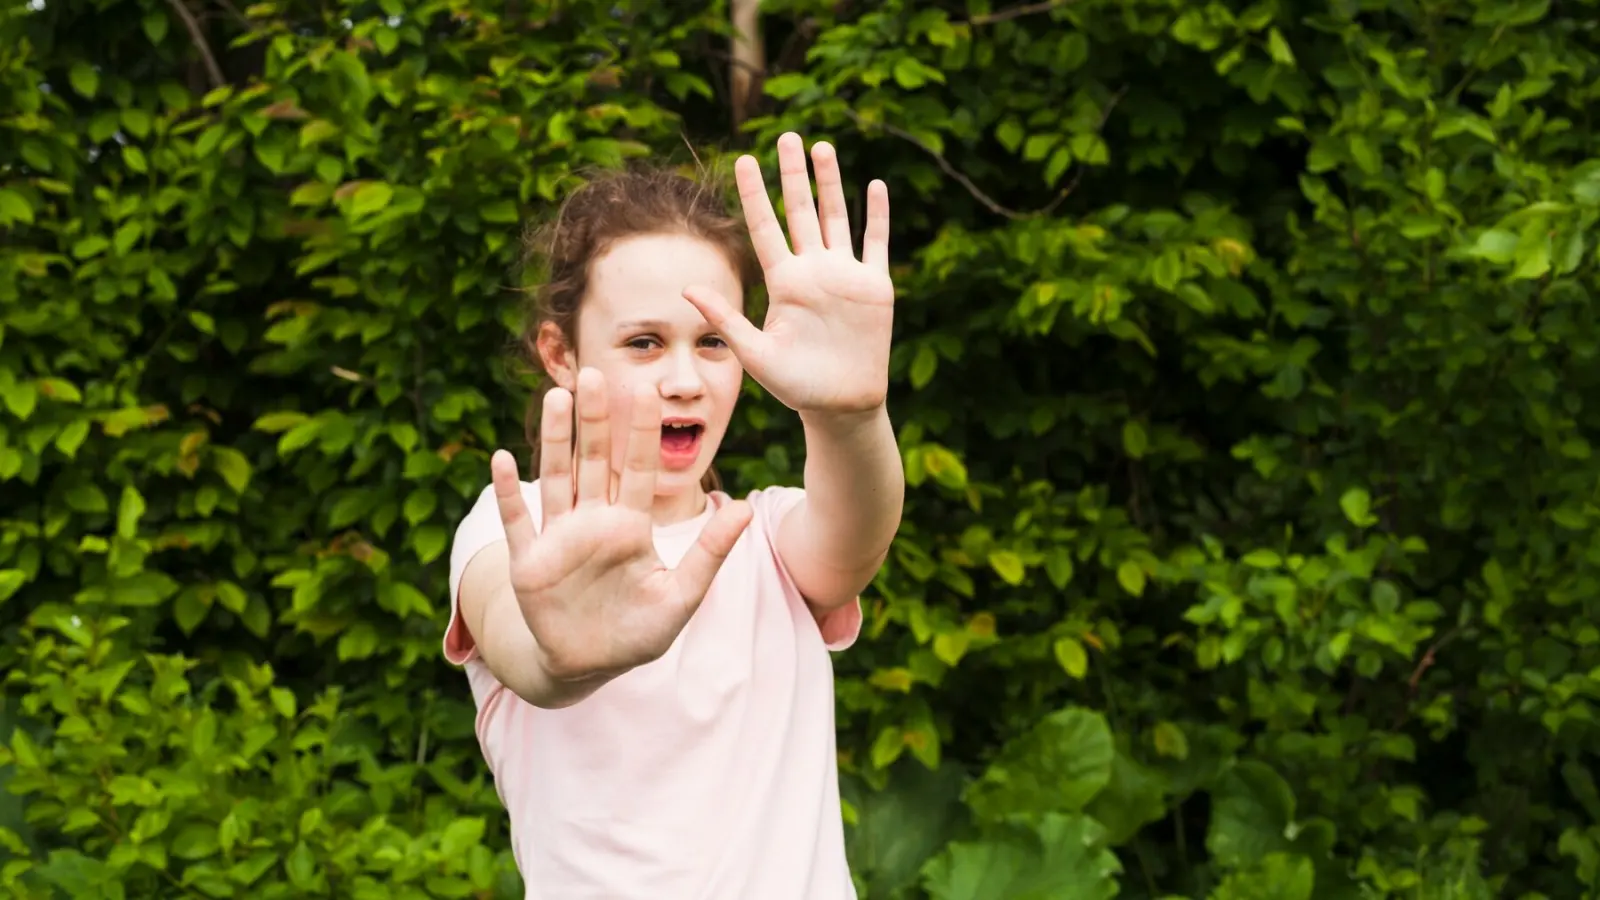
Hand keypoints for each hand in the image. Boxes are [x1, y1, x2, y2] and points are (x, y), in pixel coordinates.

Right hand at [490, 368, 752, 681]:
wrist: (587, 666)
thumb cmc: (638, 633)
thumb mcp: (682, 595)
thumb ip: (710, 552)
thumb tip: (746, 507)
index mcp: (630, 526)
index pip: (637, 469)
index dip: (641, 432)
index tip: (648, 390)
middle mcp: (593, 522)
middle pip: (594, 461)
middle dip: (596, 420)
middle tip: (595, 372)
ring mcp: (559, 539)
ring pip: (556, 478)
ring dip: (555, 440)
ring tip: (557, 397)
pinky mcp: (528, 562)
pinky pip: (517, 521)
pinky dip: (509, 492)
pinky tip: (503, 458)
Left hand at [683, 132, 893, 414]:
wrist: (841, 406)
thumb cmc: (795, 386)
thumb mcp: (755, 354)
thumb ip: (725, 319)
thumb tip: (687, 288)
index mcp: (783, 283)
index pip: (765, 228)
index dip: (754, 195)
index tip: (743, 160)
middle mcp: (812, 271)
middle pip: (800, 212)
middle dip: (793, 174)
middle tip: (786, 136)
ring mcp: (844, 276)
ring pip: (836, 217)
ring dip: (831, 183)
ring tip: (822, 147)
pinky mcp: (874, 288)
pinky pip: (876, 243)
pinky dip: (877, 215)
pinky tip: (875, 185)